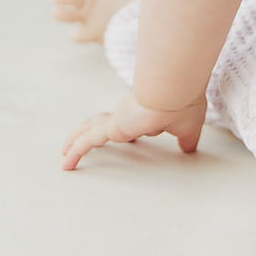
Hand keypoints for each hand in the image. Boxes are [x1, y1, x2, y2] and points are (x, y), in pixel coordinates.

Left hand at [60, 91, 207, 169]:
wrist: (173, 91)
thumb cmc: (183, 103)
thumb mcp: (188, 125)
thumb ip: (186, 138)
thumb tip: (189, 148)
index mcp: (148, 108)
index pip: (135, 118)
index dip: (133, 126)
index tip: (134, 134)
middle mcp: (130, 110)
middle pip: (108, 120)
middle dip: (97, 129)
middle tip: (88, 137)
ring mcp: (118, 117)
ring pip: (92, 128)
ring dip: (77, 138)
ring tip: (66, 149)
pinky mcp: (110, 127)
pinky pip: (86, 142)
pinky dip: (76, 152)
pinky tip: (66, 164)